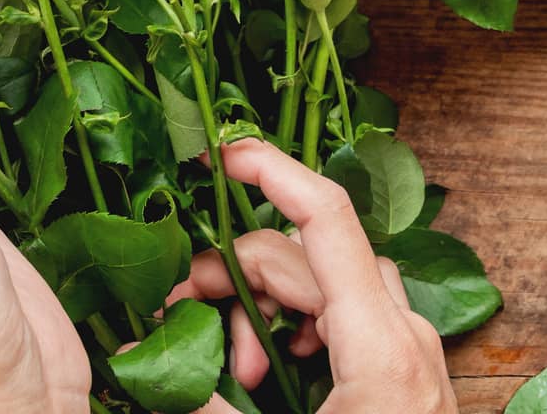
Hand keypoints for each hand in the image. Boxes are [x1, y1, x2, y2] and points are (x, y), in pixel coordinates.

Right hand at [167, 138, 456, 413]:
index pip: (324, 217)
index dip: (269, 170)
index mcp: (377, 346)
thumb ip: (203, 397)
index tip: (215, 156)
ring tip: (239, 368)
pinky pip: (345, 307)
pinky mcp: (406, 364)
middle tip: (187, 322)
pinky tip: (278, 365)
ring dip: (264, 306)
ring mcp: (412, 347)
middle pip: (300, 254)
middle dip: (233, 279)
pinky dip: (299, 319)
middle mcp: (404, 333)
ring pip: (321, 278)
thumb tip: (134, 361)